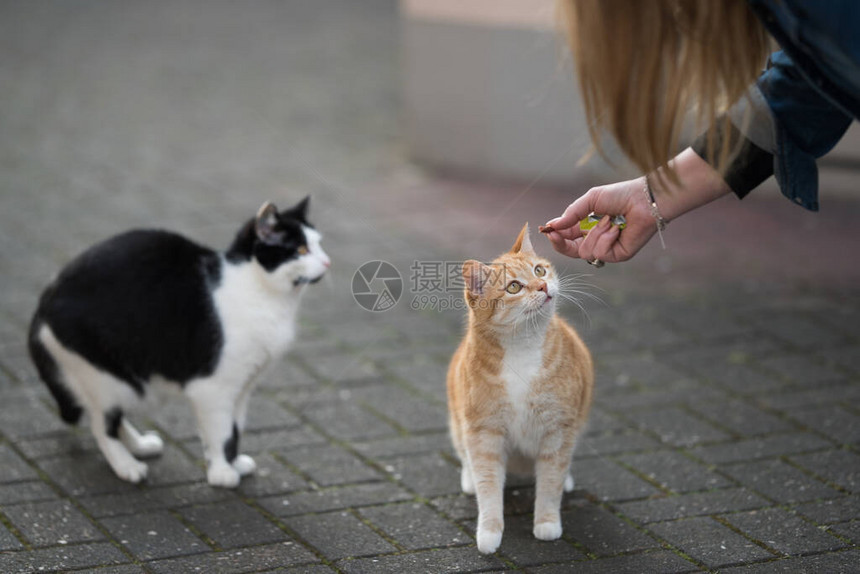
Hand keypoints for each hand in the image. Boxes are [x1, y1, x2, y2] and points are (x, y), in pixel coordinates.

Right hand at [542, 148, 733, 263]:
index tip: (548, 230)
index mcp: (587, 227)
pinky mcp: (618, 255)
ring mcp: (607, 249)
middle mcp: (596, 240)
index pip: (566, 238)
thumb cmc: (620, 196)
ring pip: (585, 252)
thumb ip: (572, 213)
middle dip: (561, 243)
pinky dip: (606, 239)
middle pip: (571, 251)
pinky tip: (616, 229)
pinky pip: (600, 253)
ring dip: (594, 234)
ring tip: (608, 220)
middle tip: (555, 234)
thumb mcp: (590, 200)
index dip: (556, 236)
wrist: (644, 200)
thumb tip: (553, 225)